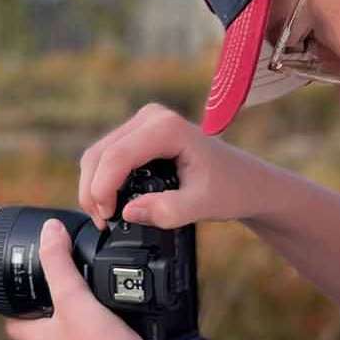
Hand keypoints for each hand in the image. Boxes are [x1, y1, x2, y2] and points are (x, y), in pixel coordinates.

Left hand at [4, 218, 180, 339]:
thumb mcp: (72, 298)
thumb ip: (58, 263)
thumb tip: (49, 230)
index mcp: (40, 336)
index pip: (12, 320)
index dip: (7, 300)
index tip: (9, 276)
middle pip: (44, 315)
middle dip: (47, 293)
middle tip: (50, 264)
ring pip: (78, 315)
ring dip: (82, 296)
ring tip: (84, 268)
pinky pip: (107, 318)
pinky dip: (112, 302)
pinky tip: (121, 287)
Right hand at [76, 103, 268, 230]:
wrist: (246, 181)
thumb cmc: (231, 189)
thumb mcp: (203, 206)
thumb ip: (168, 211)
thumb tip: (128, 212)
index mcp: (167, 128)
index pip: (117, 156)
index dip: (103, 189)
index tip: (107, 218)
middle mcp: (151, 118)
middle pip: (99, 154)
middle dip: (93, 191)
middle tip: (104, 222)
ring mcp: (142, 123)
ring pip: (97, 155)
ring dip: (94, 187)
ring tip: (106, 216)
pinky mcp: (137, 135)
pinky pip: (105, 157)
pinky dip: (101, 182)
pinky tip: (111, 202)